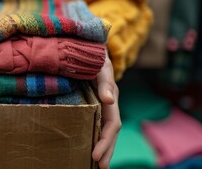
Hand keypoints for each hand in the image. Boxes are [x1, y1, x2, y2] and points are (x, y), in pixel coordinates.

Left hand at [92, 52, 121, 168]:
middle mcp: (108, 103)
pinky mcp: (92, 101)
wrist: (89, 45)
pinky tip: (88, 143)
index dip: (105, 141)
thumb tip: (109, 100)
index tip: (94, 156)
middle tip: (99, 167)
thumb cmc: (95, 55)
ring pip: (104, 128)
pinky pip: (95, 120)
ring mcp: (101, 103)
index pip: (112, 124)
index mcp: (111, 97)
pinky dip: (95, 134)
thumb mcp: (101, 66)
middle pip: (110, 131)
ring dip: (103, 146)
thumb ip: (105, 81)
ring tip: (96, 164)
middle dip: (106, 150)